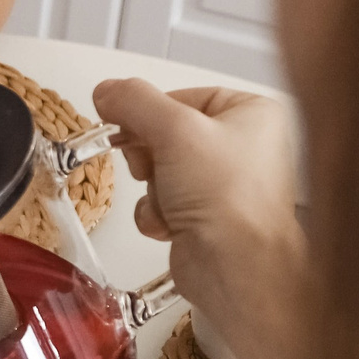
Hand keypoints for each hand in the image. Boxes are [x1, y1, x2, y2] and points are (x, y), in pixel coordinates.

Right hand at [92, 79, 307, 358]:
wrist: (236, 267)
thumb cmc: (227, 197)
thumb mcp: (174, 129)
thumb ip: (134, 101)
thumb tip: (107, 92)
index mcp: (252, 113)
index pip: (182, 97)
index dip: (150, 112)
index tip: (125, 123)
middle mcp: (242, 146)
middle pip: (166, 134)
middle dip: (150, 155)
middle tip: (155, 165)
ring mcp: (224, 184)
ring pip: (159, 170)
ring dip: (153, 188)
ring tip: (171, 201)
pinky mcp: (206, 216)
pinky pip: (162, 202)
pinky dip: (157, 213)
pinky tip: (172, 224)